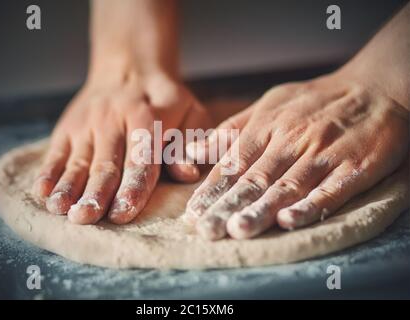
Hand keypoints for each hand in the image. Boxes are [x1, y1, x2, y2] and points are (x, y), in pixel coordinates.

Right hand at [32, 68, 208, 224]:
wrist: (129, 68)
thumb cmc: (164, 101)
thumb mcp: (189, 112)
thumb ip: (188, 142)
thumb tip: (187, 173)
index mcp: (148, 119)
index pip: (140, 159)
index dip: (132, 187)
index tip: (123, 212)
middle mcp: (113, 120)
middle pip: (105, 164)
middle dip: (95, 193)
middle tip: (86, 218)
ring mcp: (87, 123)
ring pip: (78, 160)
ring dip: (68, 186)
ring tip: (61, 209)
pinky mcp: (68, 126)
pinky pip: (57, 152)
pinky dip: (49, 172)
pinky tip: (42, 192)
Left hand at [186, 71, 407, 239]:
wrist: (375, 88)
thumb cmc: (314, 100)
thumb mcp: (269, 104)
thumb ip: (232, 130)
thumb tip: (193, 152)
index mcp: (267, 126)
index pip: (234, 163)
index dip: (212, 189)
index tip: (193, 213)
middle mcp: (291, 140)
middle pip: (255, 178)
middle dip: (228, 206)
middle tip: (207, 230)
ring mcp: (323, 153)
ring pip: (287, 186)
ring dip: (262, 209)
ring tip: (239, 230)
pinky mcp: (354, 166)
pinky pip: (330, 190)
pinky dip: (310, 206)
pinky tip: (290, 220)